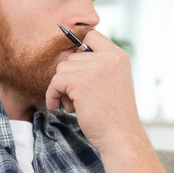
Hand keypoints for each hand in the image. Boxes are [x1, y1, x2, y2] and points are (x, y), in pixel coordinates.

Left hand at [46, 31, 141, 153]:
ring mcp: (95, 69)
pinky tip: (57, 107)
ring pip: (62, 69)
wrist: (121, 137)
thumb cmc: (114, 117)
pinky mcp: (81, 83)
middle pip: (71, 57)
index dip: (78, 49)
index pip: (91, 35)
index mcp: (119, 56)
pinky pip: (55, 83)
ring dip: (62, 89)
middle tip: (77, 99)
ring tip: (74, 106)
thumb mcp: (113, 83)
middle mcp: (109, 58)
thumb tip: (66, 58)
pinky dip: (52, 95)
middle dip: (69, 78)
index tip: (75, 71)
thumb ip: (98, 67)